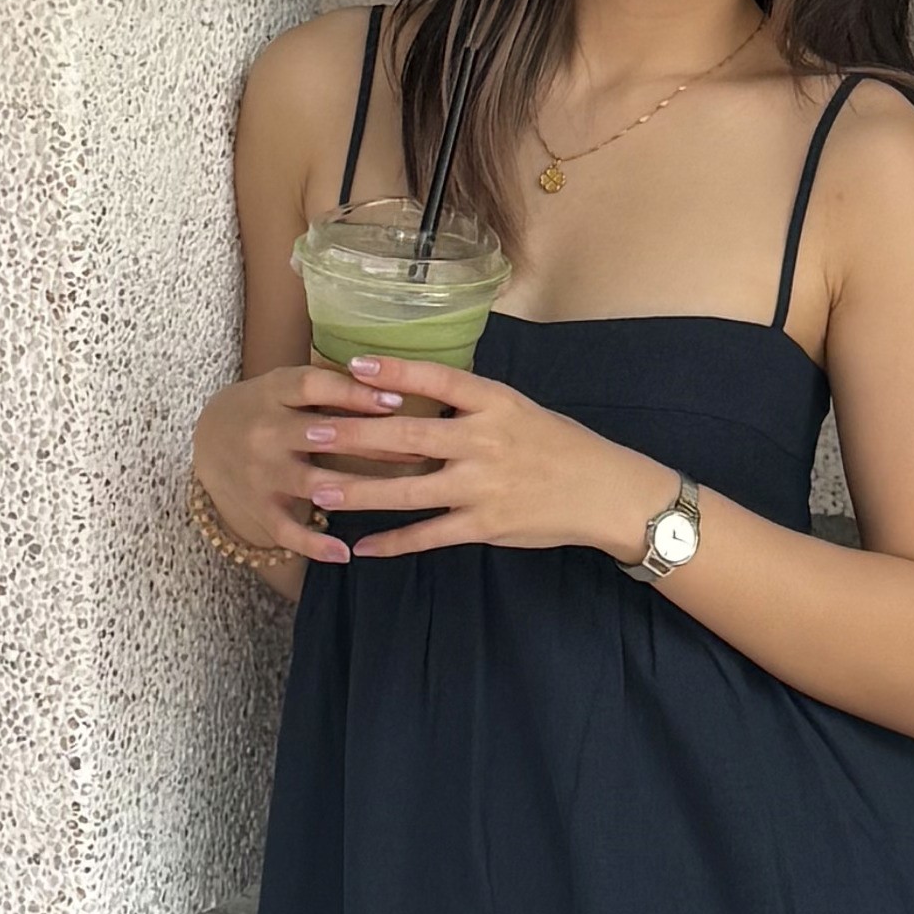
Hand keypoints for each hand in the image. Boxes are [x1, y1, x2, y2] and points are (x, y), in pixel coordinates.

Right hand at [192, 360, 459, 571]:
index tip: (397, 400)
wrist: (208, 439)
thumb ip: (330, 385)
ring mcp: (260, 472)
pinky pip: (287, 530)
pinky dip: (314, 545)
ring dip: (354, 490)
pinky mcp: (257, 507)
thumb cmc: (268, 406)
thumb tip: (395, 383)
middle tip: (418, 448)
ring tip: (398, 494)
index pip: (314, 386)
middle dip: (372, 442)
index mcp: (274, 392)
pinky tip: (344, 553)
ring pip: (312, 484)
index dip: (355, 393)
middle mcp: (265, 431)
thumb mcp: (287, 385)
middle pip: (322, 435)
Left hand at [289, 354, 655, 564]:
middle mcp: (484, 441)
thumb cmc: (558, 445)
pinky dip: (394, 542)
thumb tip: (413, 393)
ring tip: (317, 490)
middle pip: (407, 437)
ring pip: (408, 491)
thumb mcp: (518, 409)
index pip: (437, 381)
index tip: (350, 366)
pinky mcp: (485, 526)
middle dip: (353, 436)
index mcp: (495, 403)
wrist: (605, 492)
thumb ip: (470, 405)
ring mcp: (483, 487)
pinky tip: (363, 546)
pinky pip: (429, 535)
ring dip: (359, 492)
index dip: (392, 373)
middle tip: (309, 433)